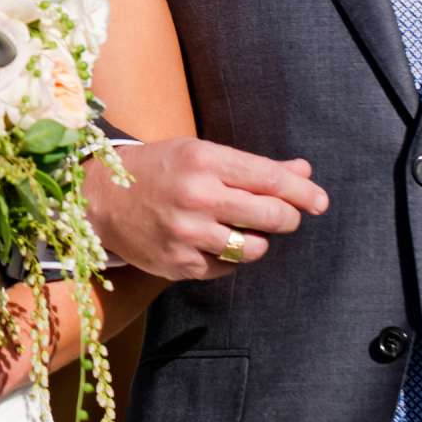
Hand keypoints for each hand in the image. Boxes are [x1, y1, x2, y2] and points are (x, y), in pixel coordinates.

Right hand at [85, 137, 328, 280]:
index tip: (320, 201)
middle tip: (286, 215)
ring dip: (258, 239)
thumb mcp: (202, 154)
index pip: (270, 178)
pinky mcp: (179, 264)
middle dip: (287, 216)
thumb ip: (255, 167)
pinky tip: (214, 241)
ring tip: (242, 227)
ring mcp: (187, 234)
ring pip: (254, 248)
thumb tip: (304, 172)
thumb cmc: (160, 169)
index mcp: (203, 160)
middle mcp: (196, 197)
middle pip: (271, 215)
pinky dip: (230, 256)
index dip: (302, 192)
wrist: (102, 197)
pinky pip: (227, 267)